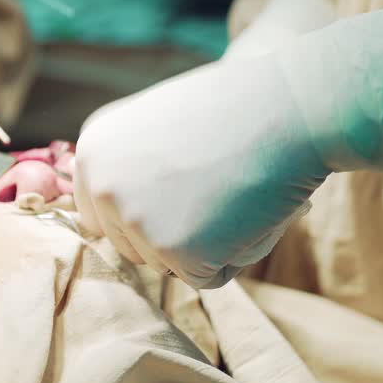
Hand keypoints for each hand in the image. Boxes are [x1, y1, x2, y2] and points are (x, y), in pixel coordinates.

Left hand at [73, 0, 382, 287]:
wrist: (288, 105)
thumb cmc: (237, 109)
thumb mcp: (159, 125)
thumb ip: (132, 168)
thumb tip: (132, 217)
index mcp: (94, 151)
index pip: (98, 217)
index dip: (140, 219)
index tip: (175, 205)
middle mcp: (103, 185)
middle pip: (130, 246)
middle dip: (172, 236)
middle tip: (215, 193)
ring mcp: (136, 219)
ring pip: (168, 264)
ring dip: (205, 246)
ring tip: (233, 195)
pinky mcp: (175, 250)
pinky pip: (207, 277)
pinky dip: (236, 256)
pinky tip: (250, 212)